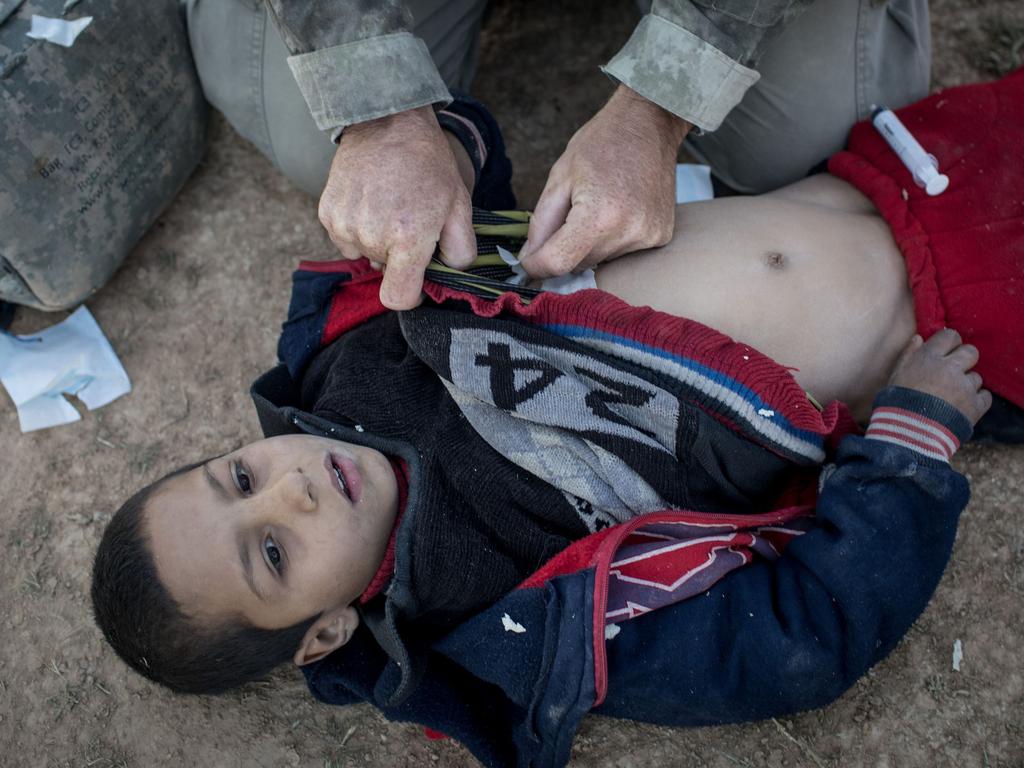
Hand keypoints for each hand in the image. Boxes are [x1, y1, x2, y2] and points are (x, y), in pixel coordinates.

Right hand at [318, 106, 474, 308]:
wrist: (387, 120)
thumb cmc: (428, 164)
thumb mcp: (460, 205)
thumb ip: (461, 250)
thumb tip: (451, 273)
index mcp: (407, 239)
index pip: (398, 298)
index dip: (411, 296)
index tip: (417, 282)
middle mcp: (371, 236)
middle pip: (384, 272)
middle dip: (399, 255)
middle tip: (409, 220)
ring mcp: (344, 224)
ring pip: (364, 254)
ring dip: (377, 241)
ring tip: (389, 206)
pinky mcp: (326, 212)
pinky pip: (344, 238)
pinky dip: (357, 226)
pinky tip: (370, 200)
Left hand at [518, 85, 689, 278]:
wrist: (649, 123)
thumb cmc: (601, 143)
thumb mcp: (559, 178)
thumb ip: (541, 224)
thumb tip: (529, 259)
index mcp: (599, 216)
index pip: (558, 263)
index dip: (536, 266)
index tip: (528, 262)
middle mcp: (628, 232)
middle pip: (579, 264)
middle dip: (565, 247)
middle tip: (570, 212)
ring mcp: (648, 237)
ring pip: (600, 260)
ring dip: (590, 243)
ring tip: (599, 204)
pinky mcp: (661, 237)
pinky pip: (622, 253)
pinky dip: (612, 239)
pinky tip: (618, 209)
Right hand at [888, 329, 991, 424]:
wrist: (908, 434)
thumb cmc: (896, 404)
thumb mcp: (895, 375)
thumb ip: (908, 355)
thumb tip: (918, 338)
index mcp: (929, 358)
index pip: (950, 336)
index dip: (950, 342)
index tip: (946, 351)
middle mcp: (950, 368)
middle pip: (971, 352)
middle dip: (964, 359)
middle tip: (954, 371)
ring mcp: (965, 387)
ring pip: (976, 377)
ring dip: (966, 384)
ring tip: (952, 397)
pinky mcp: (975, 406)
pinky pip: (985, 396)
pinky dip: (976, 400)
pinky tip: (963, 406)